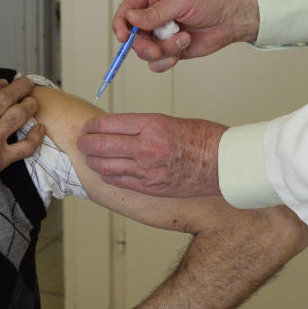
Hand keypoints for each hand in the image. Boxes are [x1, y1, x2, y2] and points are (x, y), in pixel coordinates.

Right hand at [0, 77, 43, 215]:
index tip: (1, 82)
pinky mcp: (0, 161)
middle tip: (27, 82)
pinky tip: (40, 129)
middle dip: (19, 87)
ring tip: (33, 100)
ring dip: (29, 104)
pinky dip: (36, 137)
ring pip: (18, 115)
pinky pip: (26, 147)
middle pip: (5, 97)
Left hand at [77, 113, 226, 197]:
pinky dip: (107, 175)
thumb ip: (144, 126)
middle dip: (87, 143)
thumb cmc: (204, 139)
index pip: (110, 123)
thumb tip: (121, 130)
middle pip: (102, 145)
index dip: (94, 126)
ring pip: (106, 165)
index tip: (89, 126)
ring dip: (93, 160)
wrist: (224, 163)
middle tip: (82, 141)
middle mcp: (146, 147)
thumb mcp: (171, 121)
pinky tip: (104, 171)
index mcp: (152, 124)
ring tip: (89, 156)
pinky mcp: (151, 187)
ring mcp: (147, 170)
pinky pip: (119, 181)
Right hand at [115, 0, 259, 71]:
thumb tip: (131, 19)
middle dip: (144, 44)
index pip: (125, 11)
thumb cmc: (211, 0)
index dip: (120, 25)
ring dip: (163, 50)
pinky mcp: (169, 48)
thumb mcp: (181, 1)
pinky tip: (182, 49)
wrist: (231, 18)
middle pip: (132, 36)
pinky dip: (167, 60)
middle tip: (156, 48)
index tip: (123, 37)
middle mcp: (151, 14)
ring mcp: (159, 33)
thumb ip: (154, 12)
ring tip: (182, 40)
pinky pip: (156, 62)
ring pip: (144, 51)